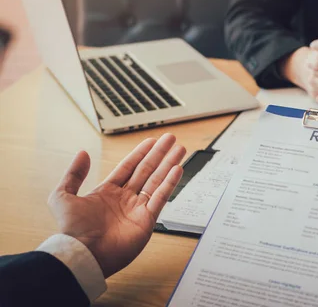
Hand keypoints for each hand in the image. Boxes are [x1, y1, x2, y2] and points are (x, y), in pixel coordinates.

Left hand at [48, 133, 185, 277]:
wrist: (83, 254)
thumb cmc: (71, 231)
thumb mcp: (62, 197)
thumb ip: (73, 174)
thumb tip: (82, 153)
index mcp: (107, 192)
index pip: (128, 167)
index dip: (141, 153)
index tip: (152, 141)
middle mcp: (125, 199)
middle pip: (147, 170)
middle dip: (159, 154)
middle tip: (170, 139)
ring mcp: (137, 209)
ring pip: (157, 180)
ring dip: (169, 164)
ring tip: (179, 149)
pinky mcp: (147, 220)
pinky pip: (161, 197)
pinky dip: (170, 183)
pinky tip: (177, 169)